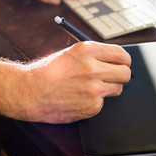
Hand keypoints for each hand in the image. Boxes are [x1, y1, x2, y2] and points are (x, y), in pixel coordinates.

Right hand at [14, 42, 131, 122]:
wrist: (30, 92)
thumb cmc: (48, 71)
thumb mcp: (71, 53)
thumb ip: (93, 54)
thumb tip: (115, 59)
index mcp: (87, 50)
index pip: (121, 54)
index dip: (124, 60)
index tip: (122, 63)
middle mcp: (92, 68)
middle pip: (125, 72)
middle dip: (121, 74)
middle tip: (113, 76)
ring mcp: (93, 88)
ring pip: (118, 88)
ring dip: (109, 88)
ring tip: (92, 87)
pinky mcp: (92, 106)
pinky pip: (103, 102)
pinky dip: (95, 101)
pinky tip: (80, 97)